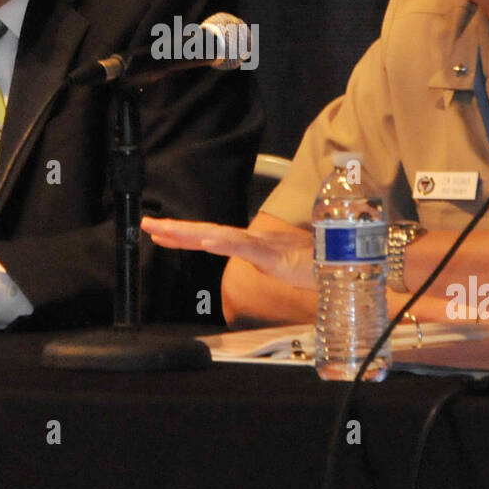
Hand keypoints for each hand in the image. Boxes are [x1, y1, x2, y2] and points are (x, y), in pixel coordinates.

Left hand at [141, 215, 316, 289]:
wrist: (342, 263)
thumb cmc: (314, 261)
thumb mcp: (279, 262)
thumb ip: (263, 258)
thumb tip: (253, 258)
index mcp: (249, 243)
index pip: (209, 236)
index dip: (183, 234)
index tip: (158, 232)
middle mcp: (250, 239)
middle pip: (206, 232)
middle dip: (175, 229)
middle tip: (147, 225)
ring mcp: (260, 245)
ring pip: (219, 235)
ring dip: (191, 233)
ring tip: (166, 232)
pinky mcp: (272, 254)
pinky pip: (244, 248)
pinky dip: (224, 243)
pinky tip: (206, 242)